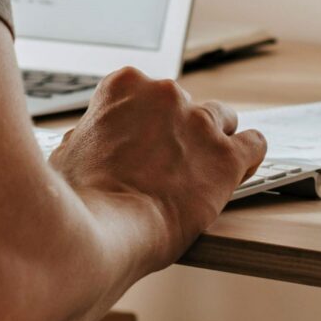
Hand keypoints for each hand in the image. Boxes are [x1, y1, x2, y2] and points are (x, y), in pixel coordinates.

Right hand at [45, 67, 266, 265]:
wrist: (97, 234)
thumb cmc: (74, 200)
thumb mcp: (66, 152)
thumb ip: (90, 137)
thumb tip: (91, 141)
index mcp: (124, 87)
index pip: (146, 93)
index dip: (145, 122)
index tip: (144, 144)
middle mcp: (165, 94)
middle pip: (185, 105)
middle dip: (178, 131)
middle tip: (168, 165)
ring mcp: (199, 123)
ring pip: (223, 119)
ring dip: (215, 141)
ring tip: (206, 168)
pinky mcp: (226, 157)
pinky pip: (255, 144)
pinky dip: (250, 157)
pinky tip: (242, 170)